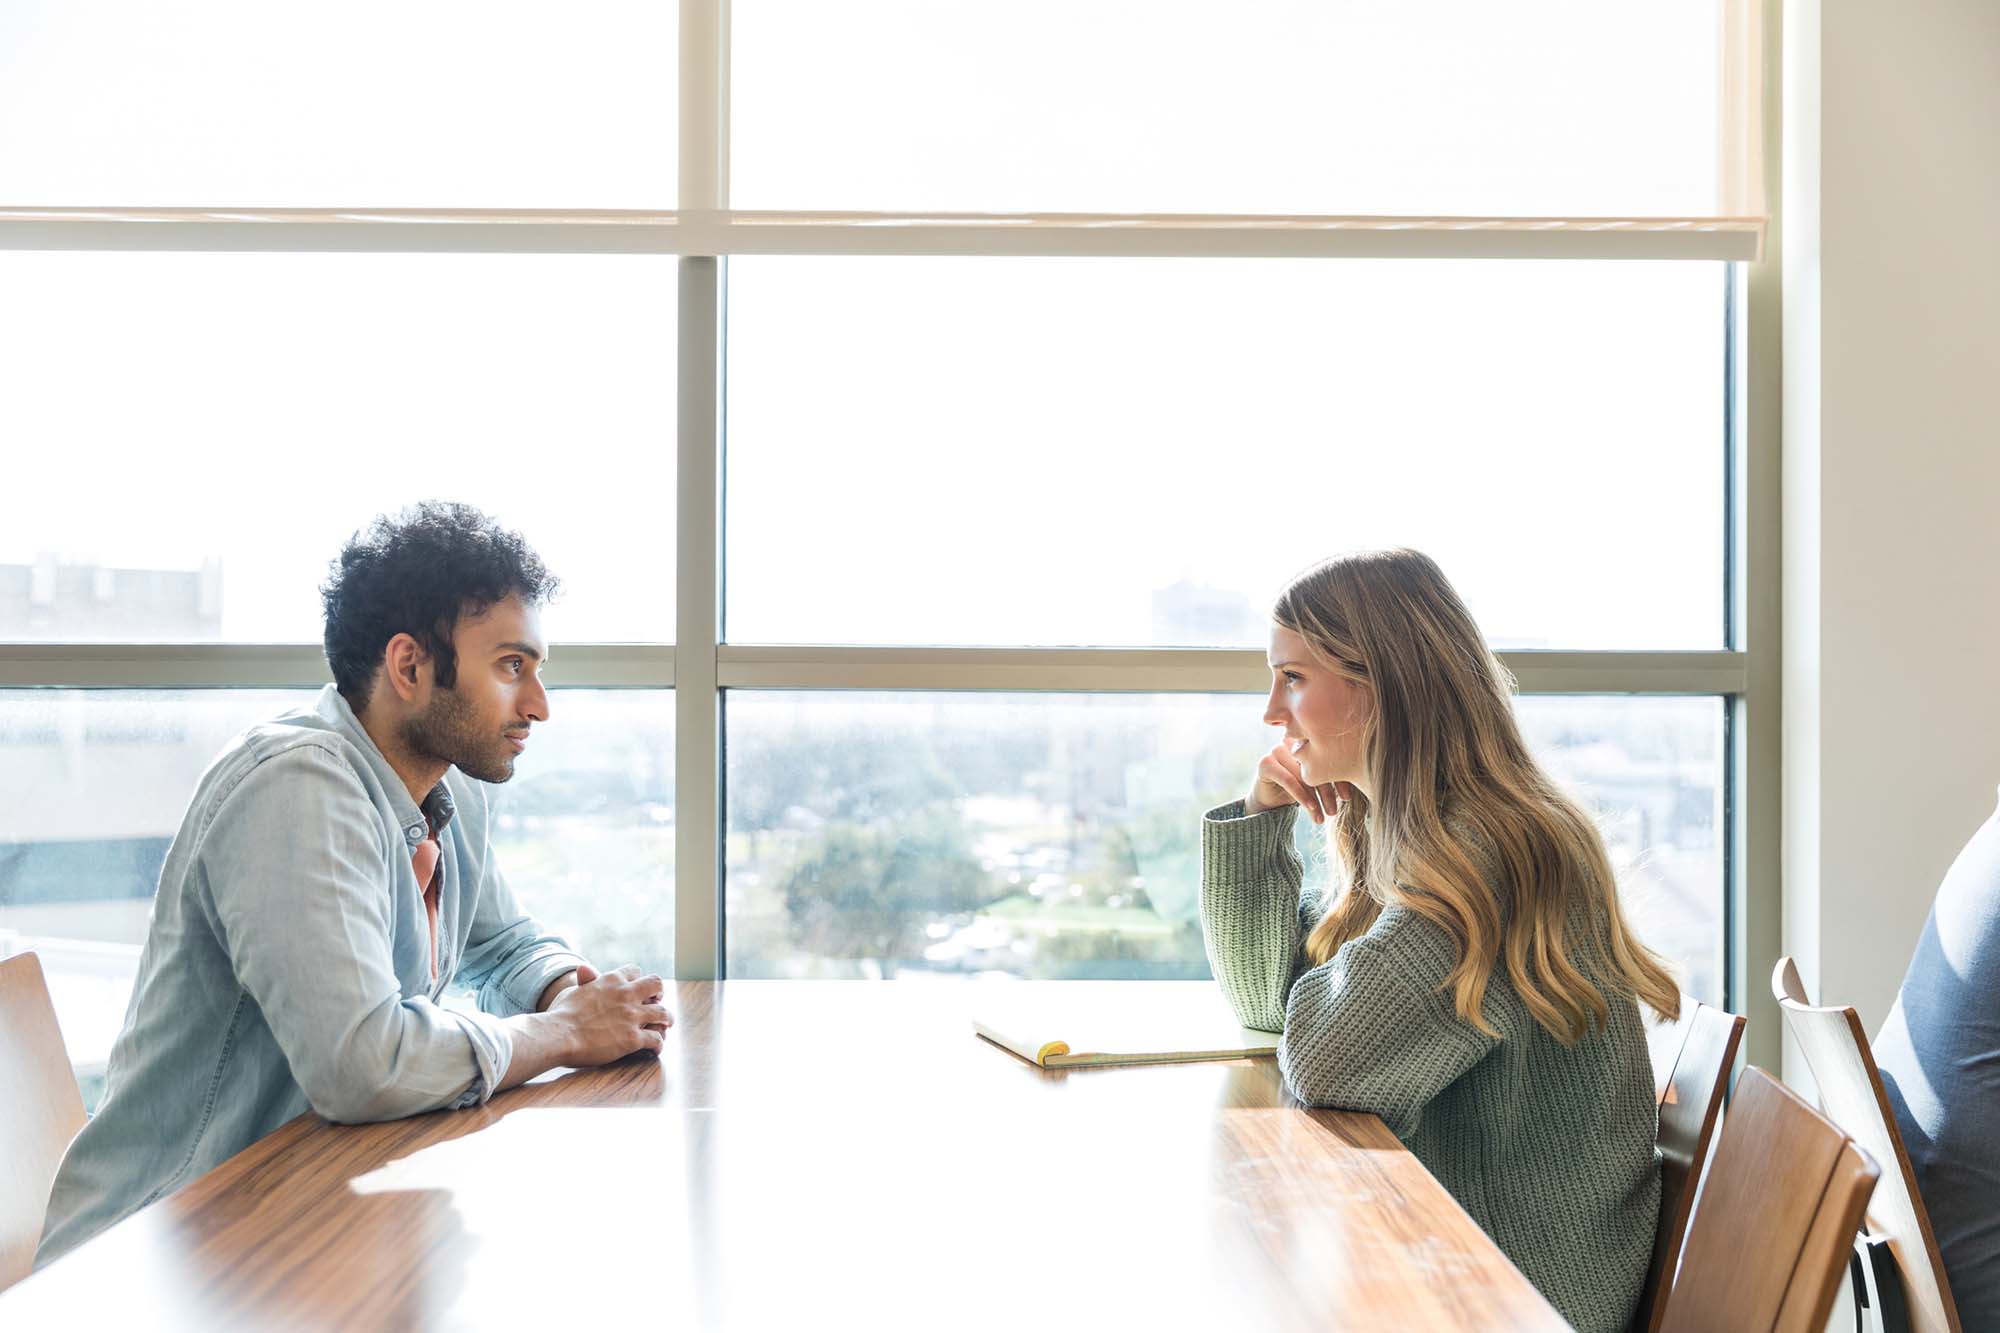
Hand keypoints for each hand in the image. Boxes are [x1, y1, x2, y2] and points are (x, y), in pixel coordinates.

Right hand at [547, 963, 672, 1064]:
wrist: (559, 1034)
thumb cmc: (562, 1014)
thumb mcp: (575, 991)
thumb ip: (586, 981)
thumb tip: (584, 968)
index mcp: (611, 980)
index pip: (635, 971)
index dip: (638, 980)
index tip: (638, 988)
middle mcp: (626, 994)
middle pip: (656, 985)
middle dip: (659, 994)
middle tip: (658, 1002)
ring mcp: (632, 1016)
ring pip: (662, 1013)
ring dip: (666, 1019)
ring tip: (665, 1025)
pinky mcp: (633, 1038)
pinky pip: (656, 1039)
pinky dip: (659, 1044)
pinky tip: (655, 1048)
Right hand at [1243, 740, 1344, 824]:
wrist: (1269, 801)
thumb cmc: (1298, 789)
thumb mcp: (1318, 782)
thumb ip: (1332, 776)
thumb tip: (1361, 779)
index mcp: (1308, 741)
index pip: (1327, 757)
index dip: (1339, 778)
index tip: (1347, 798)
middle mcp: (1292, 742)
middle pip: (1314, 766)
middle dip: (1327, 791)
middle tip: (1335, 811)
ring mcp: (1277, 750)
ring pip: (1302, 775)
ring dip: (1315, 798)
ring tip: (1323, 817)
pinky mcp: (1265, 763)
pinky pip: (1288, 780)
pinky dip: (1301, 796)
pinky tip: (1312, 809)